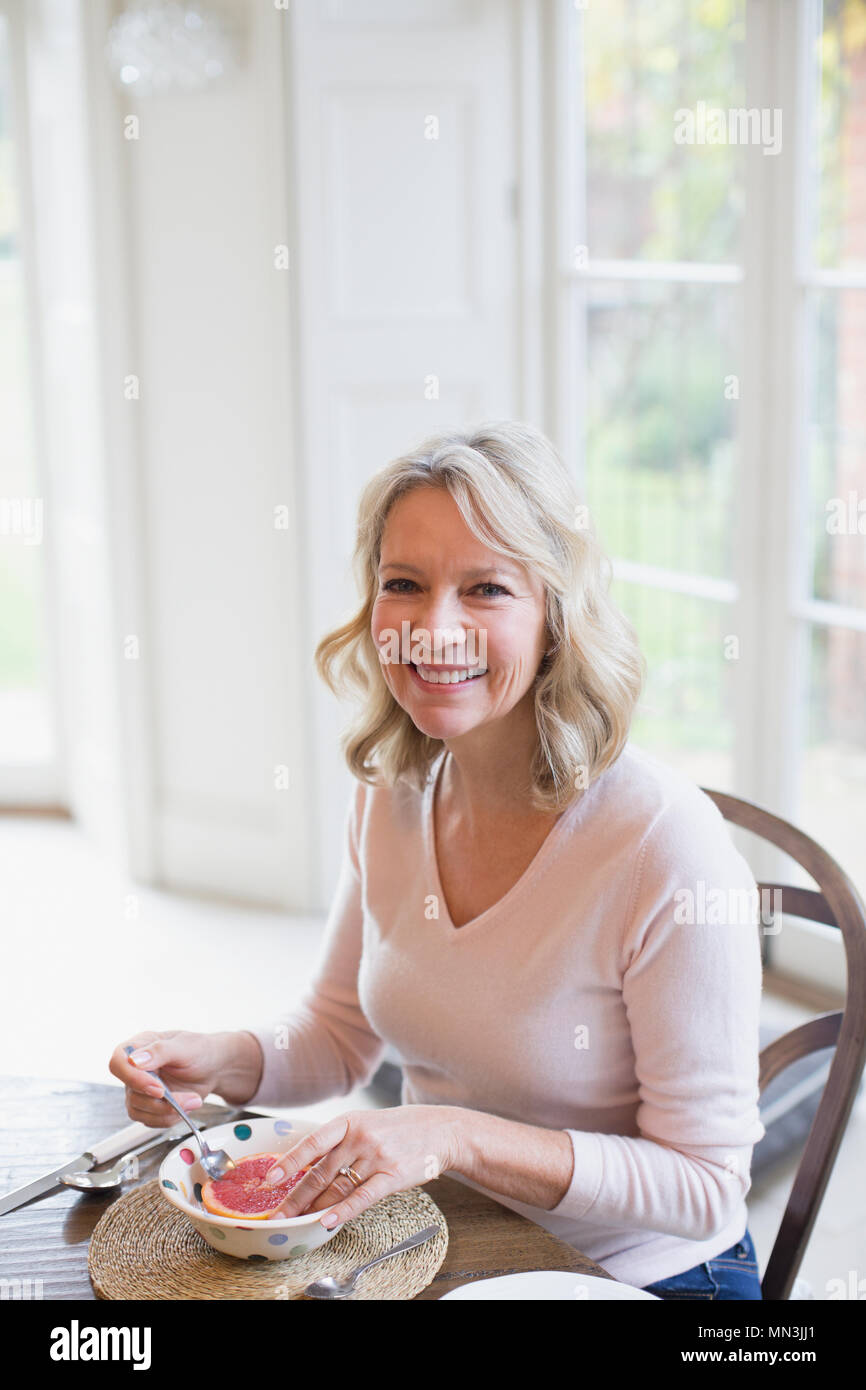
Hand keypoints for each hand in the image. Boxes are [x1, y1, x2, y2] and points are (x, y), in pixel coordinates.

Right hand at [108, 1029, 245, 1126]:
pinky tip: (185, 1106)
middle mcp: (136, 1069)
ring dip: (167, 1111)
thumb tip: (135, 1060)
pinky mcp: (149, 1105)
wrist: (214, 1068)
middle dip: (161, 1100)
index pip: (118, 1063)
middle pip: (131, 1092)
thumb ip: (160, 1051)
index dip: (133, 1079)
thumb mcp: (184, 1046)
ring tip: (192, 1100)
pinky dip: (169, 1118)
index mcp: (139, 1046)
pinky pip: (149, 1120)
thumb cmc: (200, 1051)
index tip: (157, 1088)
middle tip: (186, 1097)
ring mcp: (141, 1089)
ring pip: (139, 1110)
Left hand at [260, 1105, 465, 1227]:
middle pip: (320, 1173)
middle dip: (296, 1197)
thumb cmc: (398, 1129)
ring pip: (338, 1188)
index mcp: (349, 1122)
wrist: (439, 1130)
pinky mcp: (392, 1177)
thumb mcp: (365, 1124)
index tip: (270, 1180)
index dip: (290, 1162)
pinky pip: (362, 1197)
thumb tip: (306, 1168)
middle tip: (278, 1213)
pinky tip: (327, 1220)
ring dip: (314, 1208)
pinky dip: (343, 1211)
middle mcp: (361, 1138)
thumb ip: (339, 1143)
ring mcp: (377, 1157)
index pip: (313, 1144)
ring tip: (297, 1222)